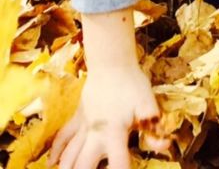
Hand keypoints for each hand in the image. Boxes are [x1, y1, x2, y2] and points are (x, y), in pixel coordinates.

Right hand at [49, 63, 168, 168]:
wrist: (111, 63)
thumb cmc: (132, 83)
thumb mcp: (148, 104)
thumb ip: (154, 128)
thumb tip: (165, 145)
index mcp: (114, 131)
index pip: (118, 161)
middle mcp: (95, 132)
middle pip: (84, 163)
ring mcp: (83, 126)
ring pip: (69, 154)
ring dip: (68, 167)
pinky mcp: (77, 118)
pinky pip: (62, 136)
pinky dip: (56, 151)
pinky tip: (51, 163)